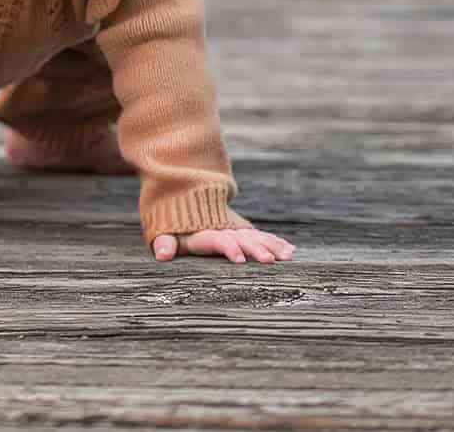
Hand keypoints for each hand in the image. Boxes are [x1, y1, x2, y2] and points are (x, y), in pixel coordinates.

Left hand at [152, 226, 295, 263]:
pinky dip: (275, 242)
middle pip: (242, 238)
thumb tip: (163, 254)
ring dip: (271, 245)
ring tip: (287, 256)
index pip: (218, 240)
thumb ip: (165, 241)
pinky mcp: (242, 231)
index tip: (240, 259)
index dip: (229, 248)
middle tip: (269, 260)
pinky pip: (261, 235)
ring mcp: (235, 229)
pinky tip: (290, 251)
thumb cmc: (173, 221)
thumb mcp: (164, 230)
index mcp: (205, 232)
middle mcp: (223, 229)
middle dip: (256, 248)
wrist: (184, 193)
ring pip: (256, 236)